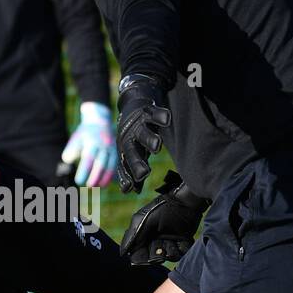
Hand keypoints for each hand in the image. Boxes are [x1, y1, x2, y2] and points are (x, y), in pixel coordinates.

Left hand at [61, 102, 117, 187]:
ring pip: (111, 165)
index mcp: (92, 142)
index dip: (84, 171)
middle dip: (95, 177)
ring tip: (99, 186)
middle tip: (89, 187)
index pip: (88, 159)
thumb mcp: (77, 138)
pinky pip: (116, 164)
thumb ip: (71, 148)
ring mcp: (112, 148)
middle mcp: (104, 145)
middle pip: (100, 163)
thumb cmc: (86, 133)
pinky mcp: (117, 151)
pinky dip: (113, 173)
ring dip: (105, 177)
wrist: (101, 121)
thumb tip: (67, 159)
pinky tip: (109, 181)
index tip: (78, 181)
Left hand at [115, 75, 171, 192]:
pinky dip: (160, 116)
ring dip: (149, 139)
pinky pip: (154, 113)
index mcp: (127, 149)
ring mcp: (139, 124)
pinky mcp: (148, 109)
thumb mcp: (132, 150)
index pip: (126, 166)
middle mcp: (131, 138)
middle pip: (133, 152)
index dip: (127, 177)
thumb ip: (132, 169)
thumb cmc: (134, 132)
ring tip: (157, 146)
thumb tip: (134, 191)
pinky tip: (167, 120)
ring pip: (143, 133)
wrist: (132, 101)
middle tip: (144, 174)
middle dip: (137, 163)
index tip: (131, 189)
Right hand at [119, 171, 208, 264]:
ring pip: (168, 257)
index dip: (141, 259)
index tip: (146, 257)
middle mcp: (156, 241)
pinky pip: (182, 253)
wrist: (183, 201)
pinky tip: (181, 241)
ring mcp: (169, 242)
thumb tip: (123, 253)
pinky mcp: (182, 241)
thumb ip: (133, 236)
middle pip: (153, 258)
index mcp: (144, 236)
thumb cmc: (161, 207)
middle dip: (157, 256)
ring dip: (171, 252)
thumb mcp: (143, 220)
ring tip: (172, 242)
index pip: (138, 254)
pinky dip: (182, 249)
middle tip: (161, 249)